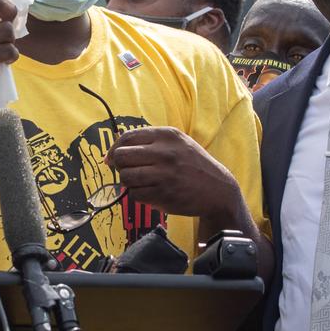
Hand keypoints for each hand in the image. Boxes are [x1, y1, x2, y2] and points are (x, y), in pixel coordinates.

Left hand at [106, 127, 243, 222]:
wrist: (218, 190)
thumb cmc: (192, 165)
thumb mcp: (177, 143)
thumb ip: (150, 142)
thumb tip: (115, 148)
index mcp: (167, 135)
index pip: (127, 138)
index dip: (114, 148)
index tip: (111, 157)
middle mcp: (165, 152)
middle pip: (121, 156)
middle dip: (119, 166)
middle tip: (128, 170)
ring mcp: (164, 174)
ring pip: (125, 177)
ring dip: (128, 182)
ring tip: (140, 182)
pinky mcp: (164, 194)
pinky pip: (135, 194)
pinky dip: (138, 195)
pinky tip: (150, 192)